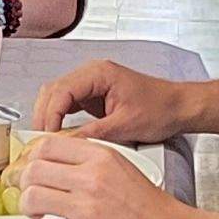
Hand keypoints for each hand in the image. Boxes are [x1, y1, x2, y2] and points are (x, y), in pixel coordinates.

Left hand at [17, 137, 210, 218]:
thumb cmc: (154, 210)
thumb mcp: (123, 169)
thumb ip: (90, 162)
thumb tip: (56, 163)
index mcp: (102, 158)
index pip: (47, 145)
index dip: (33, 157)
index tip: (31, 167)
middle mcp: (92, 180)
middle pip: (33, 170)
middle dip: (25, 183)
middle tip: (31, 191)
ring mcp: (86, 210)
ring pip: (31, 199)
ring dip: (28, 207)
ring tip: (38, 212)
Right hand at [27, 59, 199, 143]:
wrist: (179, 108)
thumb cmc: (161, 109)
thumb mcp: (125, 126)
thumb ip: (93, 134)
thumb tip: (66, 145)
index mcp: (99, 74)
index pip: (61, 91)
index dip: (50, 115)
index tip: (46, 137)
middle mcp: (92, 74)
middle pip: (53, 91)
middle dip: (43, 116)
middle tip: (39, 141)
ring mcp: (91, 85)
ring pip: (57, 97)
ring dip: (49, 117)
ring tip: (46, 140)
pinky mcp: (93, 96)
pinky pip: (68, 105)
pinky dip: (59, 119)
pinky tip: (58, 135)